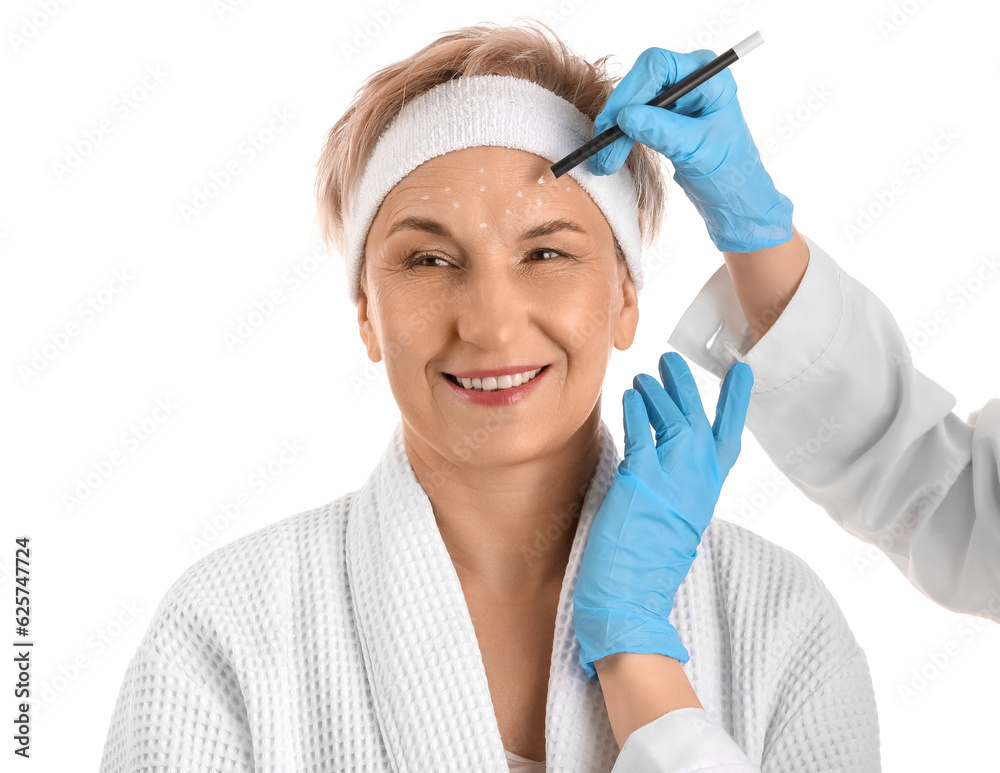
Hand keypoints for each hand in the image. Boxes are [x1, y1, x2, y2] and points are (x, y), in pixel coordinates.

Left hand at [573, 352, 752, 678]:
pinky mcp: (641, 480)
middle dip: (687, 385)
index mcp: (706, 493)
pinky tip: (629, 396)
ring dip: (657, 391)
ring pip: (671, 418)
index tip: (743, 371)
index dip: (736, 403)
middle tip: (672, 359)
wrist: (630, 601)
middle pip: (699, 419)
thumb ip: (677, 491)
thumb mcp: (674, 524)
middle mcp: (696, 482)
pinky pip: (641, 432)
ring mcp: (671, 479)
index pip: (729, 439)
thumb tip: (664, 463)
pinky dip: (636, 410)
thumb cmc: (646, 567)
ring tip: (646, 373)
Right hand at [588, 46, 792, 252]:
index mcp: (709, 77)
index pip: (658, 66)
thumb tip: (626, 117)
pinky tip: (611, 155)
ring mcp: (677, 97)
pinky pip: (635, 117)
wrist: (734, 197)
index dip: (631, 91)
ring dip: (615, 130)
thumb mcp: (697, 151)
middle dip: (618, 114)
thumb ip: (664, 131)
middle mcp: (691, 79)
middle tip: (602, 147)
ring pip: (633, 101)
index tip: (614, 123)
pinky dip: (621, 136)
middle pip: (641, 82)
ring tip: (604, 161)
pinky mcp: (666, 115)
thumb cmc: (729, 173)